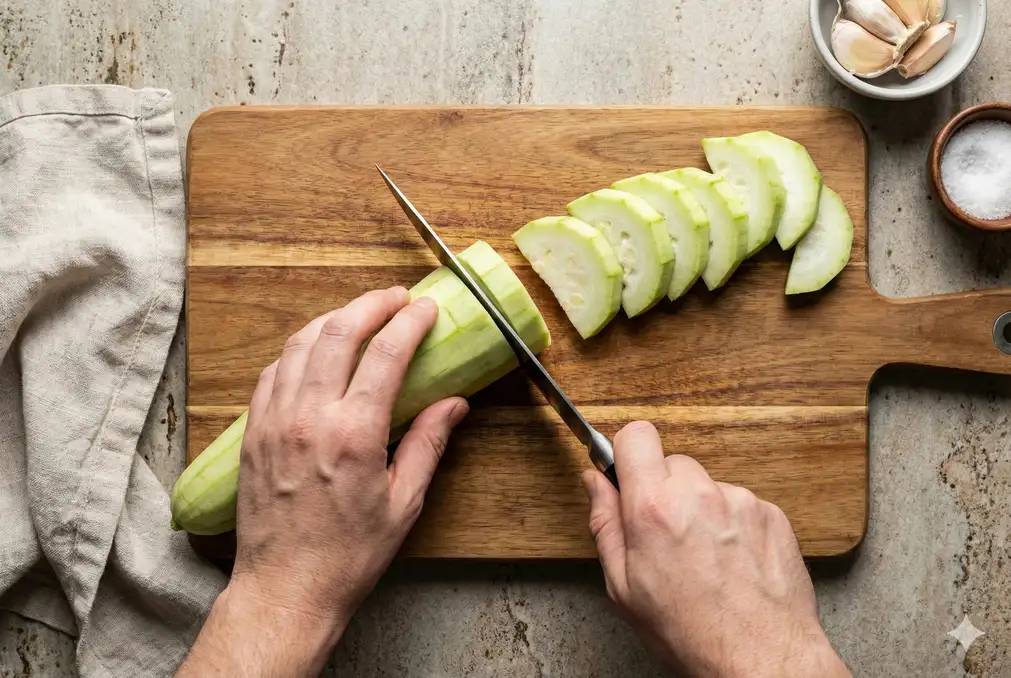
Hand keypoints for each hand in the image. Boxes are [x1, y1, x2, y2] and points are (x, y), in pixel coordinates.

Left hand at [178, 287, 467, 676]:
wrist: (286, 588)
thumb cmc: (349, 555)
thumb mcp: (404, 503)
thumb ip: (428, 444)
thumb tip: (453, 404)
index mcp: (354, 434)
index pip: (386, 353)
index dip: (410, 321)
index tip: (425, 308)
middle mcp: (310, 417)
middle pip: (339, 332)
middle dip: (371, 304)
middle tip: (395, 298)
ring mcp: (275, 421)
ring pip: (299, 343)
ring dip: (332, 319)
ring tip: (358, 314)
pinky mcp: (253, 432)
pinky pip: (272, 371)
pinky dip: (297, 349)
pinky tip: (314, 350)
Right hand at [582, 422, 850, 677]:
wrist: (760, 659)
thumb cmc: (690, 633)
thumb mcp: (624, 587)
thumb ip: (605, 523)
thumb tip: (595, 482)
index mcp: (654, 509)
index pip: (636, 435)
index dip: (627, 452)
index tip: (628, 474)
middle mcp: (698, 495)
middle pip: (672, 462)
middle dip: (664, 490)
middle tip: (666, 534)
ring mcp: (740, 501)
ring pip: (707, 485)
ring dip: (701, 509)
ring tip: (704, 558)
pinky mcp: (770, 513)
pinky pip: (740, 503)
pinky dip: (733, 524)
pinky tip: (732, 563)